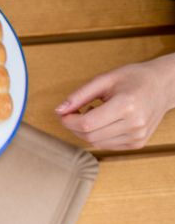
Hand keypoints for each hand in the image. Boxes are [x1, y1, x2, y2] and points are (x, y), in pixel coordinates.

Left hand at [56, 53, 174, 150]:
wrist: (164, 85)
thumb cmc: (135, 78)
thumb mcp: (106, 79)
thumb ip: (80, 95)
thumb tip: (59, 110)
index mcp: (127, 105)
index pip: (87, 123)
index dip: (69, 121)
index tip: (64, 113)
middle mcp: (134, 124)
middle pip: (89, 135)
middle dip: (74, 126)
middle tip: (76, 112)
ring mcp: (138, 136)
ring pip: (96, 143)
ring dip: (86, 132)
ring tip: (95, 113)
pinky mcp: (138, 143)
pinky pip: (107, 145)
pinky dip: (98, 136)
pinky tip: (105, 122)